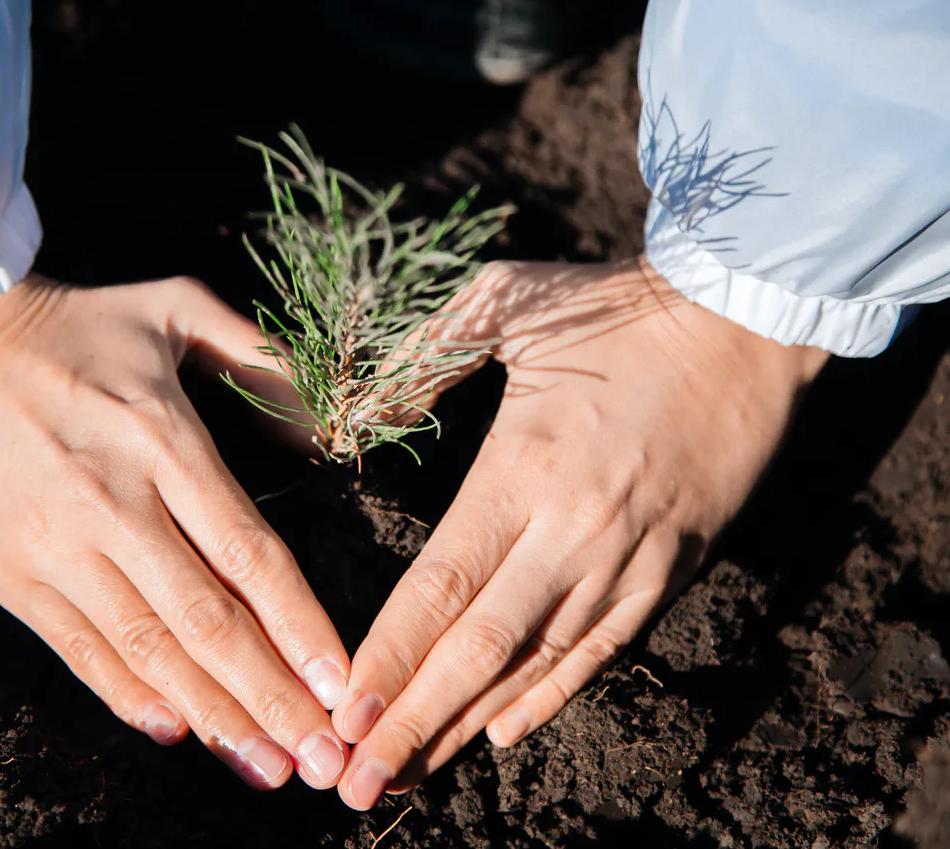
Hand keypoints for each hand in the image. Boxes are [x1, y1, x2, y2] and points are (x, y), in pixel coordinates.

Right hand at [0, 276, 349, 789]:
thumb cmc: (74, 323)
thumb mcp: (174, 307)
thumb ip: (259, 357)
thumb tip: (321, 432)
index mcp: (164, 440)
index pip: (251, 555)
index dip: (302, 629)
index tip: (342, 686)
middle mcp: (114, 501)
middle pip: (207, 620)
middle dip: (271, 697)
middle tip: (320, 760)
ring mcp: (56, 543)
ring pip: (146, 648)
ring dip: (212, 715)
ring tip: (265, 765)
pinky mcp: (8, 570)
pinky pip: (76, 647)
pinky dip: (125, 695)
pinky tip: (175, 731)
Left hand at [333, 258, 828, 808]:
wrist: (742, 319)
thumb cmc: (613, 307)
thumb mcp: (501, 304)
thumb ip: (417, 360)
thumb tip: (353, 415)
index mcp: (522, 470)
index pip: (438, 589)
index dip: (386, 658)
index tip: (343, 714)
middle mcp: (572, 532)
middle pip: (478, 648)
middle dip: (412, 721)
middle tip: (359, 782)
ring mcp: (627, 559)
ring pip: (537, 665)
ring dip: (469, 724)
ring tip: (414, 773)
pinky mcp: (672, 569)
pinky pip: (603, 652)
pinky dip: (551, 697)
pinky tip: (504, 731)